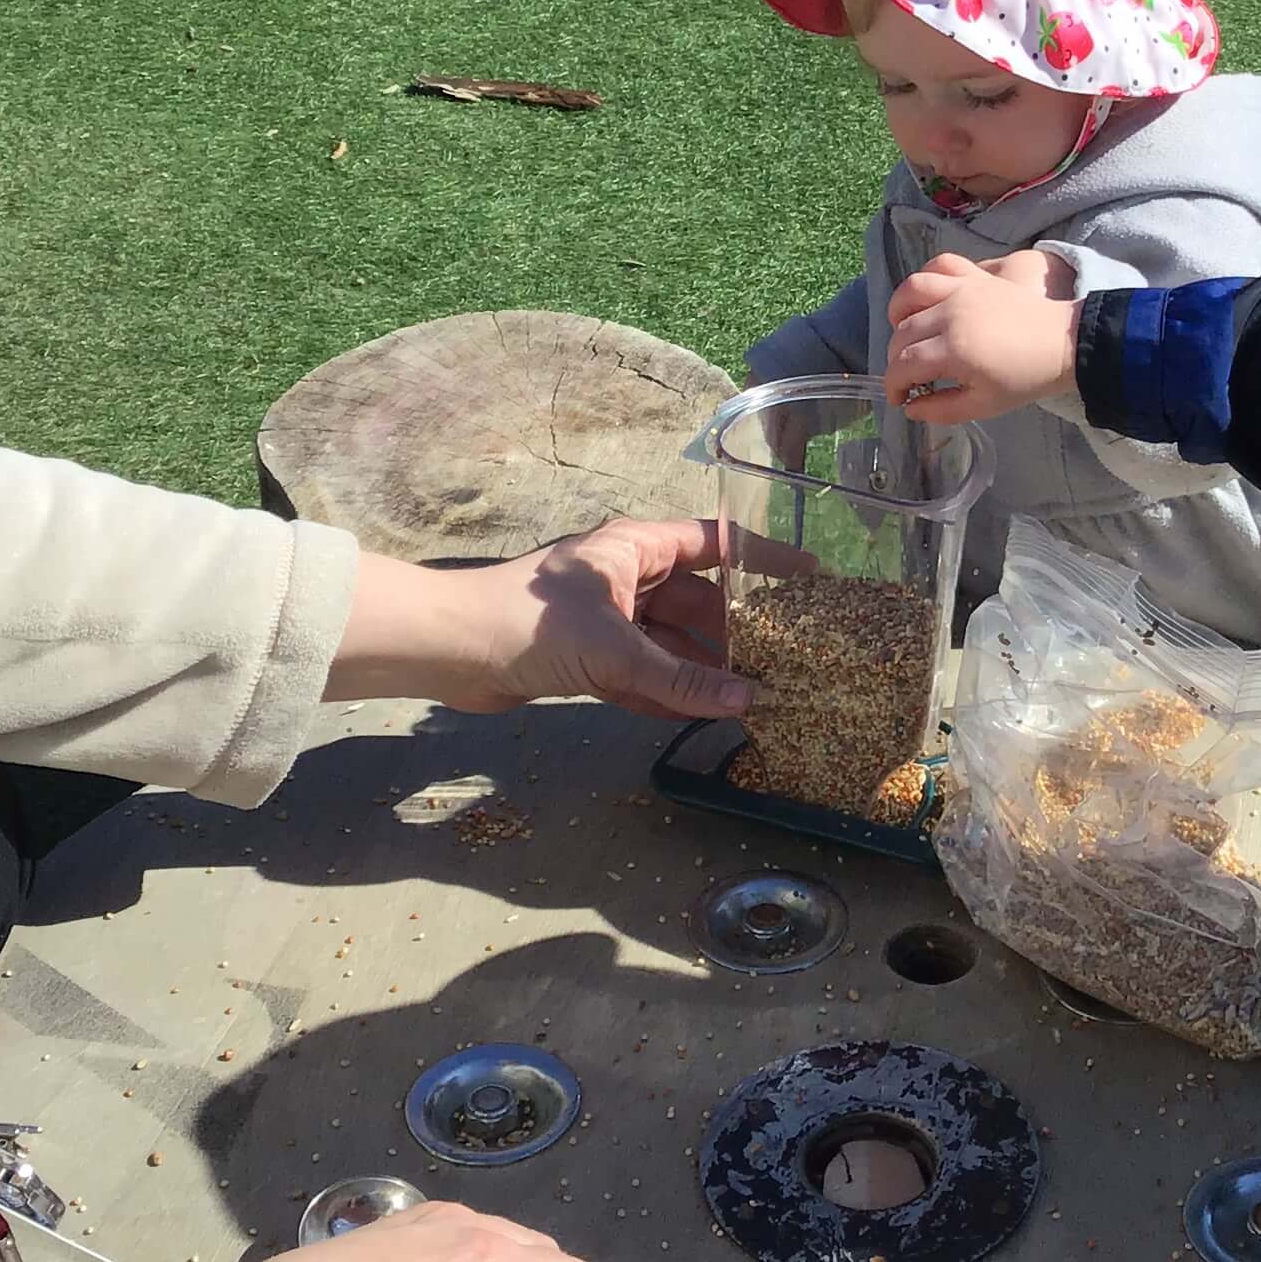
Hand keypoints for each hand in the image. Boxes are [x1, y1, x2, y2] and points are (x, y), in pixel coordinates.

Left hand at [326, 520, 748, 718]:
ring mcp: (607, 620)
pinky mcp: (587, 659)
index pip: (715, 544)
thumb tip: (749, 701)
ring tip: (757, 697)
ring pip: (670, 645)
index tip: (811, 577)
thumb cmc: (530, 624)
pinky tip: (703, 716)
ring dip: (704, 671)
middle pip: (698, 603)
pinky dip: (667, 695)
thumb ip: (681, 678)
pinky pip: (642, 676)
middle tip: (790, 660)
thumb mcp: (616, 650)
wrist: (448, 651)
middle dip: (738, 633)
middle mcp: (625, 577)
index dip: (763, 558)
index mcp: (634, 547)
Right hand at [884, 249, 1078, 423]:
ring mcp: (962, 290)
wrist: (1063, 343)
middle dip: (895, 359)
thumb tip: (910, 408)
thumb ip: (941, 410)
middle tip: (908, 377)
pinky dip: (925, 279)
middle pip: (902, 334)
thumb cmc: (1026, 378)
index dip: (893, 385)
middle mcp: (950, 315)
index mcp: (953, 350)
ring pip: (910, 293)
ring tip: (905, 332)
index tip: (899, 399)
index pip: (903, 365)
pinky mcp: (975, 277)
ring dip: (898, 314)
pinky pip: (939, 266)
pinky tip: (925, 299)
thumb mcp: (984, 406)